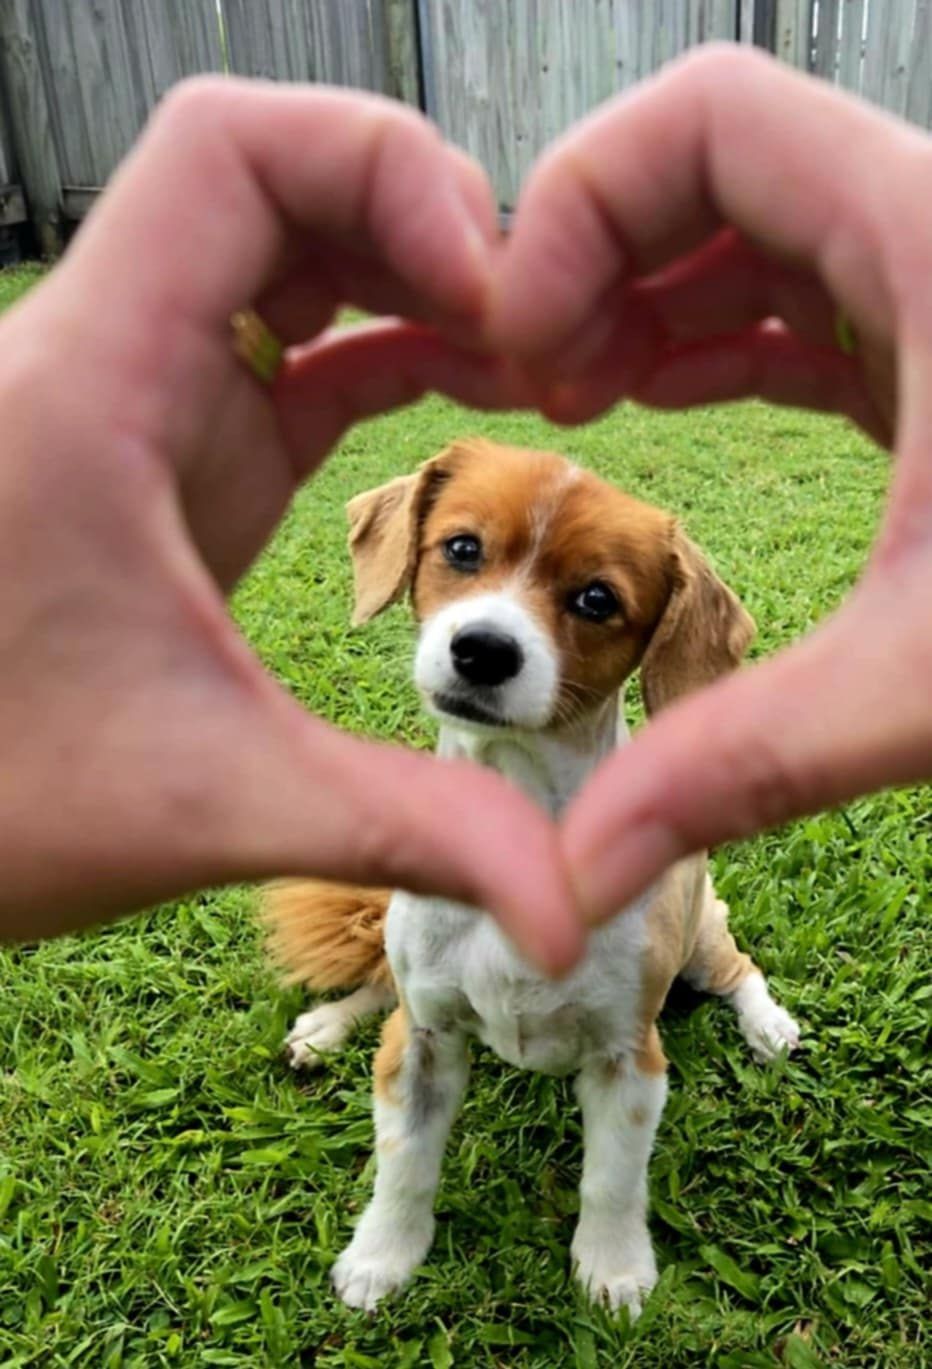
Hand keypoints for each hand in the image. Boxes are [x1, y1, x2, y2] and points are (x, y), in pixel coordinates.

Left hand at [0, 78, 580, 970]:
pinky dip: (383, 348)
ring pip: (283, 255)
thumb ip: (408, 828)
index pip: (229, 149)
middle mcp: (103, 361)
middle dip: (420, 225)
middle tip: (532, 331)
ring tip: (523, 358)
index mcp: (92, 390)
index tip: (482, 290)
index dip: (379, 166)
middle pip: (275, 183)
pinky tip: (467, 393)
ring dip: (408, 283)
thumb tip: (570, 904)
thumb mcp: (212, 801)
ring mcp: (135, 403)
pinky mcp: (164, 456)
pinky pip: (285, 350)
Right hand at [489, 44, 931, 921]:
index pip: (708, 119)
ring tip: (576, 400)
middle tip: (535, 389)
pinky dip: (715, 332)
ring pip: (755, 227)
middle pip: (714, 166)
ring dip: (643, 298)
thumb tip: (570, 884)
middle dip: (591, 260)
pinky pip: (803, 292)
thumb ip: (741, 764)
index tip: (522, 345)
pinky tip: (664, 398)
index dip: (574, 206)